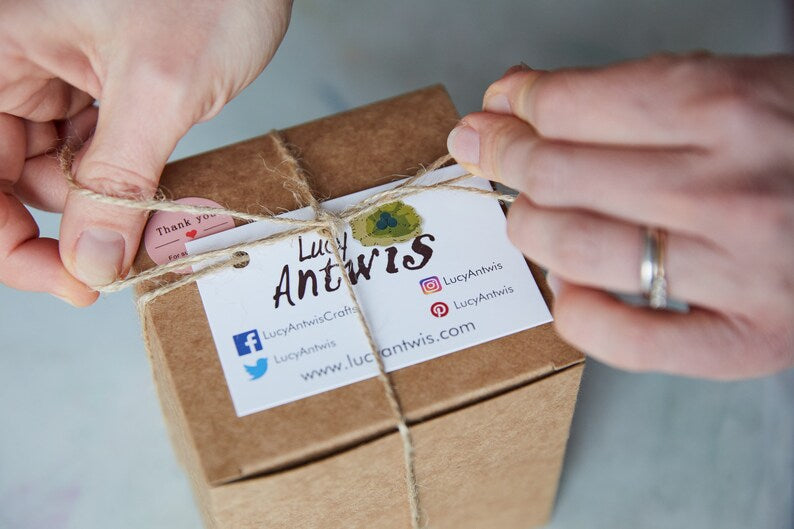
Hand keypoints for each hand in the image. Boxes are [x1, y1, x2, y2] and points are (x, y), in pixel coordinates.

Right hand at [0, 0, 292, 305]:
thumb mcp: (159, 88)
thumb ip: (118, 180)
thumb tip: (88, 263)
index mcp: (2, 55)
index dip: (9, 239)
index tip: (69, 281)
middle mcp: (21, 69)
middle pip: (13, 179)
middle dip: (70, 226)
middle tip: (122, 266)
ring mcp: (64, 81)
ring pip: (63, 175)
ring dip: (108, 209)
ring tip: (160, 218)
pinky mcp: (107, 92)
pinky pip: (101, 157)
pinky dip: (130, 185)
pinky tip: (162, 193)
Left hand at [448, 54, 793, 378]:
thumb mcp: (735, 82)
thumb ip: (630, 91)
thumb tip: (524, 94)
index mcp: (726, 108)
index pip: (572, 107)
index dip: (515, 106)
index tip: (496, 109)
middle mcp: (726, 188)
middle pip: (561, 175)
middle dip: (504, 158)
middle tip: (488, 152)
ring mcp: (738, 270)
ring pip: (579, 250)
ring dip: (528, 227)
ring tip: (527, 214)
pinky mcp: (747, 338)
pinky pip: (630, 342)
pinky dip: (577, 315)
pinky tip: (568, 288)